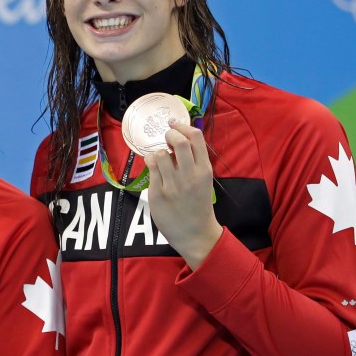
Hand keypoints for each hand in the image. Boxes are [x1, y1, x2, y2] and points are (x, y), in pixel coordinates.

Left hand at [144, 118, 223, 269]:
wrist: (195, 233)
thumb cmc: (198, 203)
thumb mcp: (203, 179)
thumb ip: (194, 160)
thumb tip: (179, 137)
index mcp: (204, 170)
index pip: (196, 137)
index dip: (182, 126)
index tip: (174, 123)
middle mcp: (190, 175)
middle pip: (179, 141)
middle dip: (170, 134)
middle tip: (167, 137)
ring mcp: (173, 185)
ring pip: (161, 154)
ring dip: (159, 152)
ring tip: (162, 159)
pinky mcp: (158, 193)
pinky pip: (151, 168)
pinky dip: (151, 162)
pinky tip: (154, 167)